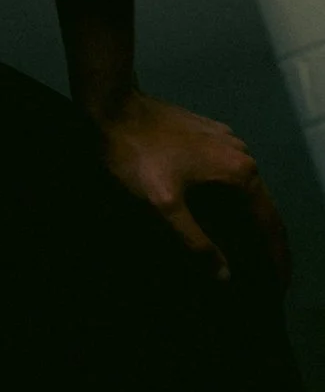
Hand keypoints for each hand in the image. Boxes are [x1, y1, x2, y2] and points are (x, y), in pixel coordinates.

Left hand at [94, 89, 289, 287]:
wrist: (114, 107)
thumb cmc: (138, 156)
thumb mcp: (165, 205)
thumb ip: (196, 241)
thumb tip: (224, 274)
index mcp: (239, 171)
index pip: (269, 223)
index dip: (275, 256)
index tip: (278, 283)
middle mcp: (241, 153)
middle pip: (262, 205)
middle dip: (264, 240)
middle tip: (264, 274)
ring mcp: (225, 139)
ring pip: (245, 187)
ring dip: (247, 218)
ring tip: (245, 248)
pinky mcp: (207, 134)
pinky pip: (229, 171)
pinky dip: (232, 196)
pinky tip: (221, 210)